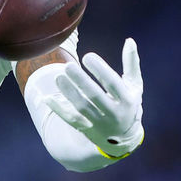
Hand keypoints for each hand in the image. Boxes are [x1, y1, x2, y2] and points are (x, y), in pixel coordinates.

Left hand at [44, 38, 143, 157]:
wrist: (124, 140)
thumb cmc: (128, 104)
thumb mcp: (134, 86)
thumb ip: (131, 64)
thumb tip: (129, 40)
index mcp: (127, 100)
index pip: (113, 84)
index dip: (100, 70)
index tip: (87, 56)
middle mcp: (114, 113)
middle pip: (95, 97)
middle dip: (81, 81)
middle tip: (68, 66)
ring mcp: (100, 124)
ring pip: (82, 108)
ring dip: (69, 93)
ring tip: (58, 76)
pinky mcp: (87, 130)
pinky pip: (71, 120)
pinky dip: (58, 109)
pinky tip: (46, 98)